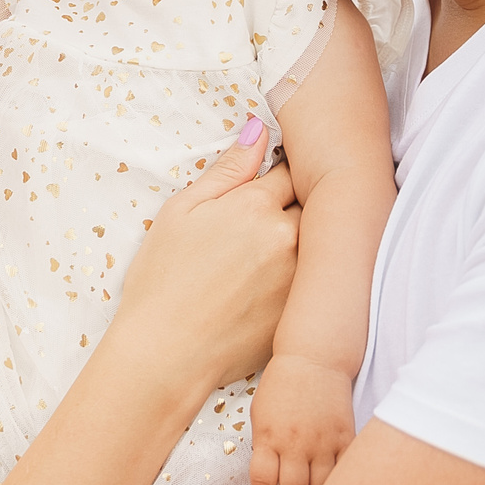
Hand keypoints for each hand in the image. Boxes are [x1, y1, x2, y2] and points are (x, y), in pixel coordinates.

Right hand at [108, 122, 300, 391]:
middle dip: (302, 202)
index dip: (283, 171)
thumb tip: (258, 130)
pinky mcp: (304, 312)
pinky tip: (275, 284)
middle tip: (275, 215)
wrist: (165, 354)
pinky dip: (308, 276)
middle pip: (315, 203)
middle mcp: (290, 238)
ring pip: (322, 242)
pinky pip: (318, 282)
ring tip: (274, 251)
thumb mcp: (181, 212)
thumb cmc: (163, 280)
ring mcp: (303, 278)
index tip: (274, 180)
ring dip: (310, 237)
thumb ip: (227, 171)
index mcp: (257, 206)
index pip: (291, 170)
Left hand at [249, 354, 355, 484]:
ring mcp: (323, 441)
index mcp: (269, 437)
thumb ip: (264, 447)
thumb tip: (269, 480)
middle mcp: (296, 443)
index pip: (263, 482)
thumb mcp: (260, 415)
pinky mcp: (344, 437)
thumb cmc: (282, 385)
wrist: (313, 359)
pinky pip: (344, 471)